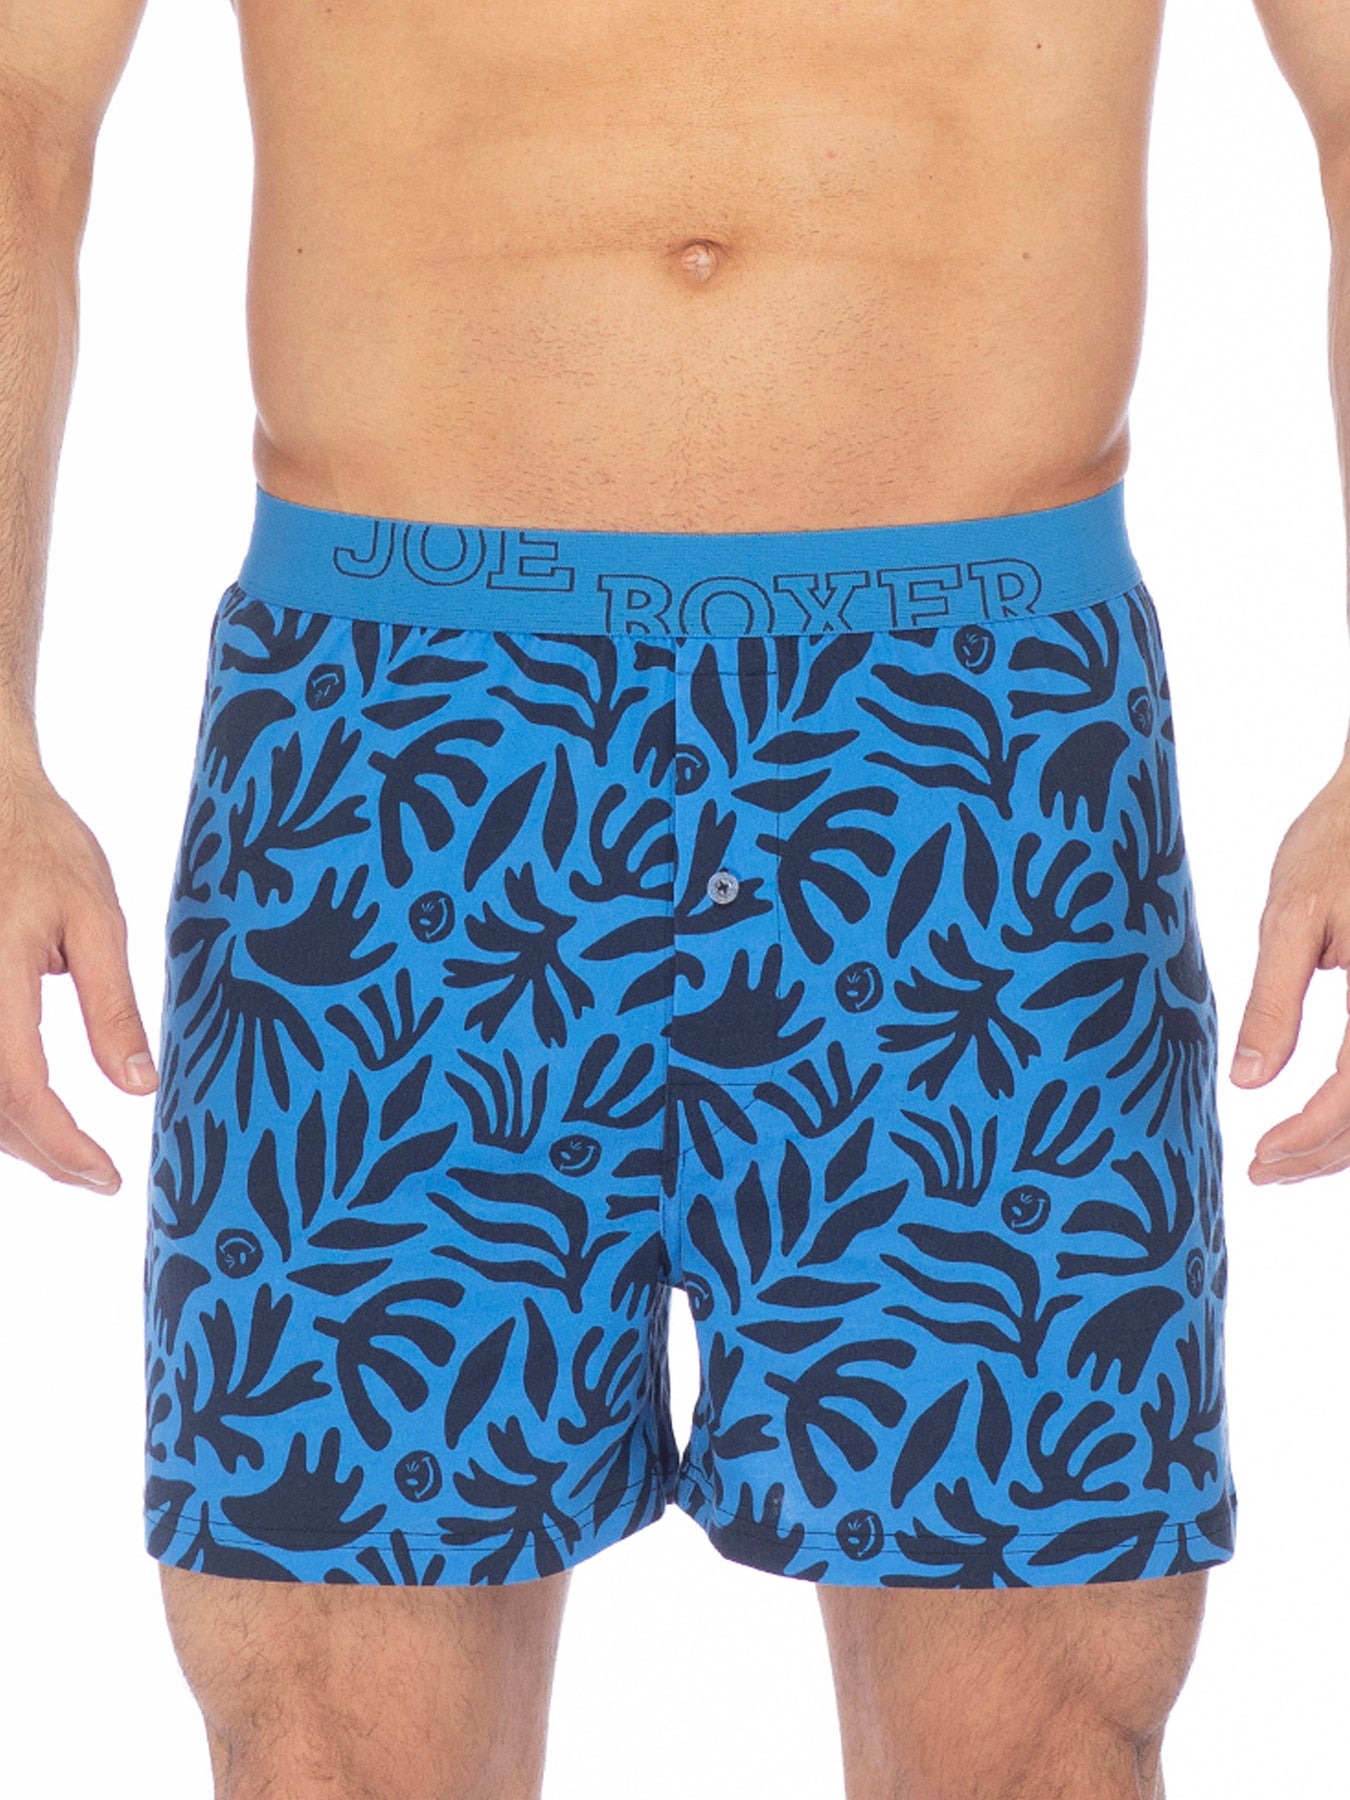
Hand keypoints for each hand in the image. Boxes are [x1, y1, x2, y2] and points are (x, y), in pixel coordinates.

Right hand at [0, 761, 157, 1191]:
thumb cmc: (47, 852)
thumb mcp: (98, 922)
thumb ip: (113, 1007)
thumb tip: (138, 1086)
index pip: (22, 1088)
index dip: (63, 1145)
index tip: (106, 1176)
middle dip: (41, 1154)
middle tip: (96, 1177)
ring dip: (13, 1137)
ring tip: (71, 1155)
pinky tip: (31, 1117)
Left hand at [1232, 759, 1349, 1183]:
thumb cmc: (1339, 842)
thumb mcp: (1292, 914)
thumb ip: (1273, 1001)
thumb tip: (1246, 1082)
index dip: (1306, 1137)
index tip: (1258, 1158)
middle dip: (1325, 1155)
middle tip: (1262, 1173)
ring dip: (1348, 1141)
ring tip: (1288, 1160)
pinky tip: (1325, 1117)